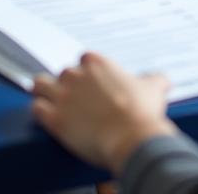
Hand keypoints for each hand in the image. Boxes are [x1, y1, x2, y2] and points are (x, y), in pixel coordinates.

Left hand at [32, 52, 176, 173]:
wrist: (131, 138)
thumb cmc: (141, 113)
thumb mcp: (153, 89)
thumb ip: (154, 79)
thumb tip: (161, 80)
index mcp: (97, 63)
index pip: (83, 59)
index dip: (86, 72)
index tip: (90, 84)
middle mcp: (77, 74)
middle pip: (63, 73)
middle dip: (67, 85)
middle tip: (75, 99)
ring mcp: (63, 95)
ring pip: (40, 84)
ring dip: (44, 93)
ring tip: (49, 102)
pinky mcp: (54, 117)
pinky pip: (36, 109)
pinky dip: (40, 113)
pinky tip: (46, 118)